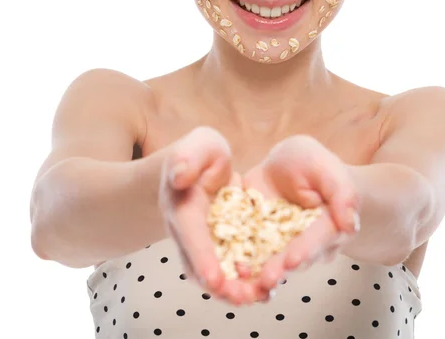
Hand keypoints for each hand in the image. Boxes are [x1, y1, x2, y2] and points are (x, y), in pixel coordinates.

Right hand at [158, 126, 271, 305]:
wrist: (199, 167)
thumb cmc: (201, 152)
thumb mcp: (199, 144)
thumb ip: (189, 156)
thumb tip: (178, 175)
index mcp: (182, 206)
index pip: (190, 233)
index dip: (201, 256)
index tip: (214, 279)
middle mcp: (187, 232)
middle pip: (198, 265)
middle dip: (219, 285)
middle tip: (244, 298)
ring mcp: (201, 244)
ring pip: (212, 275)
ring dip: (233, 290)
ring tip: (260, 297)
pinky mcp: (218, 248)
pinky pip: (228, 270)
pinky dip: (244, 282)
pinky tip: (266, 288)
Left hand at [239, 135, 359, 292]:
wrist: (288, 168)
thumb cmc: (312, 164)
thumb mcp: (324, 166)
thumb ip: (341, 191)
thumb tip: (350, 222)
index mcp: (329, 224)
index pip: (320, 237)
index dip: (307, 249)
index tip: (294, 259)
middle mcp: (307, 243)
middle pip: (295, 257)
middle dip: (280, 269)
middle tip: (267, 279)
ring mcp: (282, 247)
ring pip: (273, 264)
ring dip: (259, 276)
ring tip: (245, 282)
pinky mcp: (259, 245)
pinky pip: (250, 258)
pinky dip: (240, 267)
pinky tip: (229, 272)